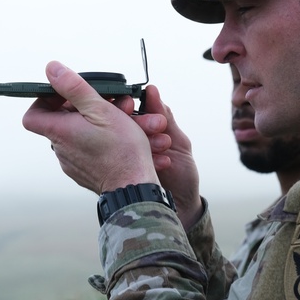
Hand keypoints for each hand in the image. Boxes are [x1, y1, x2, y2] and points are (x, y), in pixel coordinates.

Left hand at [21, 61, 161, 193]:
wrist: (134, 188)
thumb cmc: (121, 151)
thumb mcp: (100, 109)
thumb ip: (74, 87)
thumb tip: (52, 70)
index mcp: (59, 132)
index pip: (32, 115)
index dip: (45, 101)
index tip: (65, 94)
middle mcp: (62, 149)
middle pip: (63, 121)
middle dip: (85, 107)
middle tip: (108, 102)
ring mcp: (73, 163)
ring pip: (81, 134)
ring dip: (98, 122)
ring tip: (122, 119)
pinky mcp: (86, 172)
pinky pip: (90, 149)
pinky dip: (102, 140)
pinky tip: (122, 137)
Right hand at [134, 85, 203, 227]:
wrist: (181, 208)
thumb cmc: (182, 176)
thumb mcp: (179, 143)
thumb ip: (166, 117)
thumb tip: (152, 90)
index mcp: (143, 131)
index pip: (130, 111)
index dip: (129, 104)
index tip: (132, 102)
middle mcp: (130, 143)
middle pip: (120, 124)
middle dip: (137, 123)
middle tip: (154, 125)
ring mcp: (121, 157)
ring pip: (120, 141)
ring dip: (144, 141)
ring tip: (165, 145)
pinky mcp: (117, 173)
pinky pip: (122, 161)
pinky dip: (144, 159)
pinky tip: (163, 161)